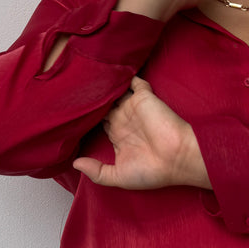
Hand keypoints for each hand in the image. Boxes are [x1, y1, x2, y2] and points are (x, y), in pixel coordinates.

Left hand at [73, 77, 210, 189]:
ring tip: (88, 76)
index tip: (70, 114)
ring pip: (115, 91)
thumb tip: (74, 164)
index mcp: (117, 136)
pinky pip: (134, 81)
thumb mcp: (119, 176)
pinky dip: (125, 75)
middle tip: (73, 91)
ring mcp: (133, 107)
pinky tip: (109, 71)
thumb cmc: (152, 170)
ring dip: (105, 85)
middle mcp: (123, 119)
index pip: (97, 122)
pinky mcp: (144, 97)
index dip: (86, 117)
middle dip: (91, 99)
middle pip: (103, 104)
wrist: (177, 158)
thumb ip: (97, 172)